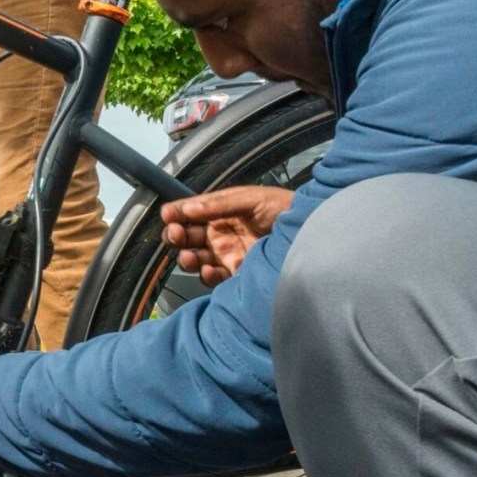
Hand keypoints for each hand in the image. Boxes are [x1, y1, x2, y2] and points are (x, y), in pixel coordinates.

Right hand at [160, 185, 295, 282]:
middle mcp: (219, 232)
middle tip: (176, 235)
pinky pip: (213, 277)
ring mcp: (226, 253)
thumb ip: (220, 204)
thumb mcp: (250, 199)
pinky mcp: (235, 272)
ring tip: (189, 256)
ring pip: (196, 258)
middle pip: (187, 237)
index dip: (176, 213)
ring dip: (187, 258)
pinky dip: (206, 276)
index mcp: (219, 211)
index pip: (190, 212)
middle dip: (177, 236)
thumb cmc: (282, 208)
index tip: (168, 215)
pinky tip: (208, 270)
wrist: (308, 232)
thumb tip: (190, 208)